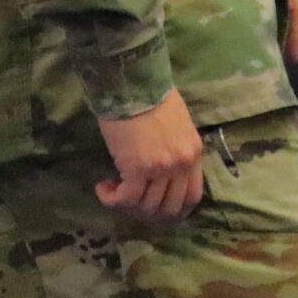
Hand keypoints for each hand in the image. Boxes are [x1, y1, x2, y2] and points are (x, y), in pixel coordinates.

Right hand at [95, 91, 205, 223]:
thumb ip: (176, 151)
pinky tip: (103, 188)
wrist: (133, 83)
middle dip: (148, 213)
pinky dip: (111, 199)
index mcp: (194, 153)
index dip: (174, 211)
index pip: (192, 197)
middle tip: (130, 203)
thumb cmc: (152, 97)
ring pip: (146, 207)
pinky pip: (125, 199)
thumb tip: (163, 174)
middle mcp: (181, 164)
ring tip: (113, 189)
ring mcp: (161, 168)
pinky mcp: (137, 169)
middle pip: (168, 208)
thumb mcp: (178, 126)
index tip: (155, 210)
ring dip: (126, 205)